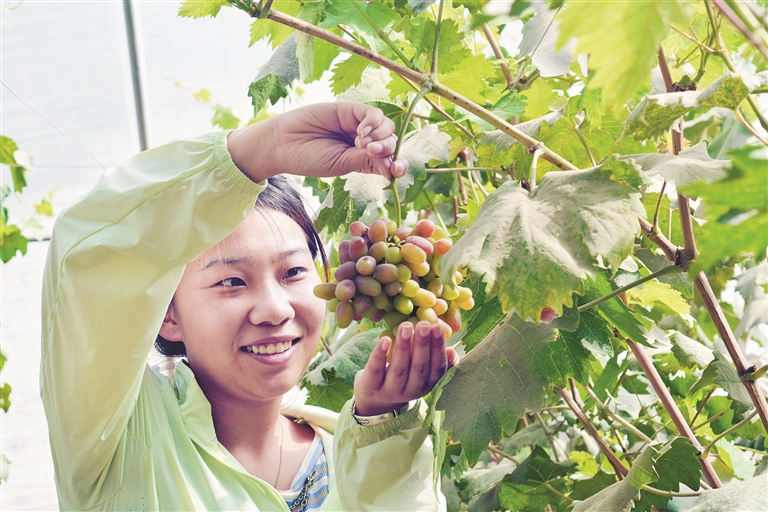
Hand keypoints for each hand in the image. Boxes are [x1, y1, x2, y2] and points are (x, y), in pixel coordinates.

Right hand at [228, 103, 408, 182]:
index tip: (395, 170)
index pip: (389, 162)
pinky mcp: (351, 111)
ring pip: (386, 127)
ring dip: (381, 135)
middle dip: (387, 148)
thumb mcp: (342, 164)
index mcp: (363, 162)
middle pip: (391, 143)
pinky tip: (360, 131)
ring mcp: (358, 127)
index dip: (397, 165)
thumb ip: (366, 161)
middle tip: (370, 151)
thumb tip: (393, 167)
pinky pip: (373, 114)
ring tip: (362, 143)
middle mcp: (364, 144)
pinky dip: (373, 122)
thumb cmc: (310, 159)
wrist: (285, 142)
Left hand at [353, 321, 458, 416]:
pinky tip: (384, 339)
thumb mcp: (423, 372)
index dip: (437, 348)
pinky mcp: (370, 388)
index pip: (436, 368)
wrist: (375, 399)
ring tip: (406, 326)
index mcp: (427, 385)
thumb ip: (439, 361)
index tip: (437, 327)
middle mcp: (410, 391)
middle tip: (423, 324)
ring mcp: (390, 391)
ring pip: (399, 369)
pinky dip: (380, 355)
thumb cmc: (405, 377)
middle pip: (419, 368)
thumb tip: (452, 351)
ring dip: (403, 346)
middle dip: (422, 345)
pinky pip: (376, 370)